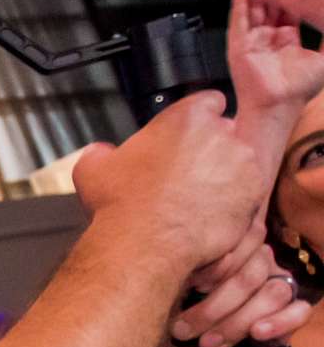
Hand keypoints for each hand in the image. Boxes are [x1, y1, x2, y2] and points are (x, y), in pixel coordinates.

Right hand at [74, 92, 267, 275]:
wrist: (144, 245)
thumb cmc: (121, 204)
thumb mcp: (92, 170)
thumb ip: (101, 152)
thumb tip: (100, 153)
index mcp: (187, 117)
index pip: (210, 101)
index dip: (199, 118)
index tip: (188, 136)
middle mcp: (222, 133)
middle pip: (226, 132)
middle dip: (211, 148)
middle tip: (185, 173)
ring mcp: (242, 163)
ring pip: (239, 162)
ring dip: (224, 175)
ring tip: (195, 199)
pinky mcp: (253, 194)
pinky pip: (247, 192)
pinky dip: (233, 202)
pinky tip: (206, 216)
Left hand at [170, 211, 311, 346]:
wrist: (204, 342)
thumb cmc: (182, 313)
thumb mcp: (174, 294)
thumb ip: (176, 283)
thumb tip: (161, 280)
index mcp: (231, 252)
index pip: (232, 249)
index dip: (211, 269)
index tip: (187, 287)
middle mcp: (258, 264)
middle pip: (249, 275)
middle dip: (212, 308)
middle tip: (182, 331)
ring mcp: (277, 285)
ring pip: (272, 292)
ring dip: (237, 321)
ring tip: (208, 343)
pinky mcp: (292, 311)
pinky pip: (298, 310)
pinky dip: (279, 322)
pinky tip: (257, 332)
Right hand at [228, 0, 323, 130]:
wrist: (279, 104)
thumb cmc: (298, 89)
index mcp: (288, 41)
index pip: (289, 9)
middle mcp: (269, 39)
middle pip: (271, 5)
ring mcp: (253, 42)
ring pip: (254, 9)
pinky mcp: (239, 46)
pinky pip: (238, 21)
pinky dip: (239, 5)